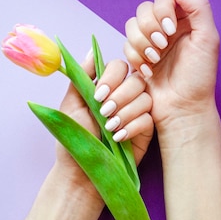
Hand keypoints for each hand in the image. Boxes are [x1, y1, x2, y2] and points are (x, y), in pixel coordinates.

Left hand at [56, 54, 153, 185]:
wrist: (82, 170)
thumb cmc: (74, 137)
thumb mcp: (72, 104)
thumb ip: (81, 76)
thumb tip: (91, 49)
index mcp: (107, 85)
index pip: (120, 66)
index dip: (112, 77)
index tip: (98, 95)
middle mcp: (124, 95)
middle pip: (136, 80)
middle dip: (120, 96)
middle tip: (104, 112)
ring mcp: (137, 111)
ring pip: (145, 99)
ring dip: (125, 113)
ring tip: (109, 128)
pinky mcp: (147, 129)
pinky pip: (148, 119)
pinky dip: (133, 126)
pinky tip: (118, 137)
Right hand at [122, 0, 220, 219]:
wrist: (183, 109)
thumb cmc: (199, 78)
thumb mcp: (208, 40)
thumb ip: (198, 8)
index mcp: (186, 20)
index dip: (163, 10)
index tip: (171, 30)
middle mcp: (167, 28)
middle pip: (144, 9)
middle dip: (149, 28)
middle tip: (162, 46)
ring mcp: (151, 43)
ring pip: (131, 26)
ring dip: (141, 43)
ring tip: (156, 60)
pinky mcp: (139, 58)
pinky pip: (126, 46)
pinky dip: (136, 57)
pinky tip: (149, 71)